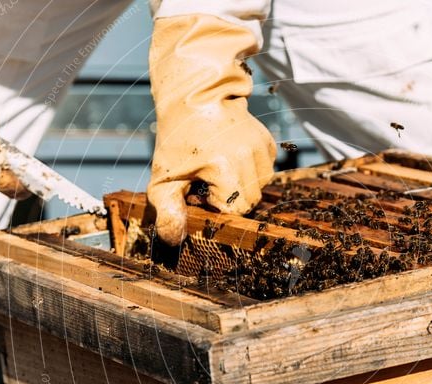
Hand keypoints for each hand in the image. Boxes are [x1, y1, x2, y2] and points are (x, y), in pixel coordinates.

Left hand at [145, 14, 275, 245]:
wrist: (194, 96)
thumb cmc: (176, 138)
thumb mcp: (163, 177)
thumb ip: (167, 211)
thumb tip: (174, 240)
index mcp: (225, 166)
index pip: (236, 210)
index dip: (217, 206)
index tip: (200, 190)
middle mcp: (249, 156)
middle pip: (251, 201)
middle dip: (230, 197)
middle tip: (208, 180)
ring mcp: (261, 146)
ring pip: (261, 187)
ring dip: (242, 184)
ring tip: (220, 168)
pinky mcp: (268, 141)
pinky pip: (266, 170)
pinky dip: (252, 170)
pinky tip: (232, 157)